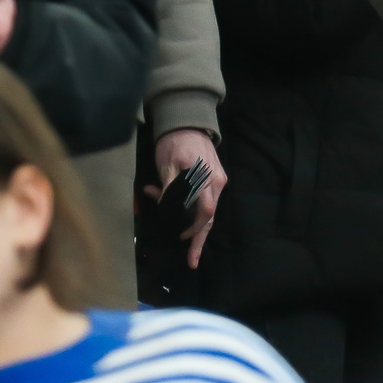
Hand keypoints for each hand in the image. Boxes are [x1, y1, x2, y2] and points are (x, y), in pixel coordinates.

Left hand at [144, 127, 224, 266]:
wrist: (186, 122)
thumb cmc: (175, 142)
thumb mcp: (167, 164)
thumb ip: (168, 187)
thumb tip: (165, 208)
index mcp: (207, 179)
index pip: (205, 212)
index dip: (193, 229)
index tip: (180, 238)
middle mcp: (216, 182)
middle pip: (209, 217)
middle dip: (199, 240)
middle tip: (191, 260)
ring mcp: (217, 181)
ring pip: (208, 212)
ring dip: (195, 228)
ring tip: (187, 246)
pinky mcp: (214, 179)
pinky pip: (205, 201)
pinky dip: (192, 211)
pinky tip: (177, 215)